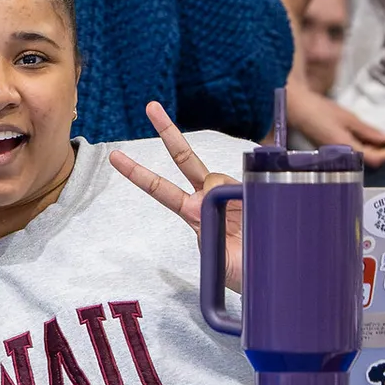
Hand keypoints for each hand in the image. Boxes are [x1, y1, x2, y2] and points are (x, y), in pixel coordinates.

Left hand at [109, 101, 244, 292]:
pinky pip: (245, 184)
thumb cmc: (240, 273)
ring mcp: (231, 193)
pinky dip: (247, 193)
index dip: (137, 172)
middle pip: (185, 158)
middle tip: (150, 106)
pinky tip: (252, 211)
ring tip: (236, 225)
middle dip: (168, 131)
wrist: (270, 278)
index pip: (160, 188)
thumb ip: (212, 232)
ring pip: (215, 177)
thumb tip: (216, 195)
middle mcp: (209, 198)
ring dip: (220, 192)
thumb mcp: (218, 261)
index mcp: (194, 213)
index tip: (114, 156)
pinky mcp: (253, 193)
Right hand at [283, 83, 384, 165]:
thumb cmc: (321, 111)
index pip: (375, 159)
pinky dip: (360, 145)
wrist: (296, 109)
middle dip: (381, 150)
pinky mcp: (329, 149)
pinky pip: (351, 152)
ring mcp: (334, 154)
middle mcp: (341, 156)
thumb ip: (368, 131)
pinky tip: (359, 134)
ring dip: (371, 148)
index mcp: (347, 148)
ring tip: (375, 134)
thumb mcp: (348, 118)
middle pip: (368, 161)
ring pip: (360, 157)